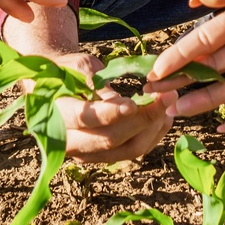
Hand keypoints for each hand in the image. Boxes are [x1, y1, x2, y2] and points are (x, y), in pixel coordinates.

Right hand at [49, 52, 173, 163]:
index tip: (134, 103)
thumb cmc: (68, 71)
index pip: (85, 119)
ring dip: (153, 128)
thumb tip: (122, 101)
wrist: (55, 91)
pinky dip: (153, 134)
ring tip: (169, 102)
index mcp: (57, 114)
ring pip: (127, 150)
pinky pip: (134, 151)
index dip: (110, 113)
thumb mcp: (80, 67)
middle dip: (143, 120)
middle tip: (168, 96)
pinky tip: (164, 115)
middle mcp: (70, 142)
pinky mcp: (105, 157)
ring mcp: (89, 154)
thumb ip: (98, 83)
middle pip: (111, 140)